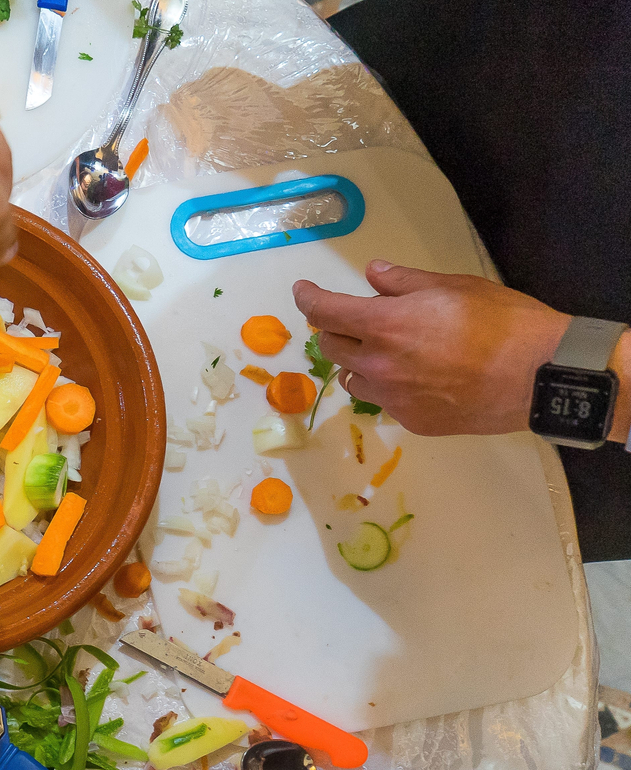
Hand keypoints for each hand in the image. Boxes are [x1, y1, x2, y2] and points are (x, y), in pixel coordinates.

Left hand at [292, 261, 567, 435]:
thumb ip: (404, 282)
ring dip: (358, 360)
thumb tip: (372, 274)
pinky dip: (386, 385)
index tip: (303, 290)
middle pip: (332, 346)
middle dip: (337, 327)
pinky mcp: (411, 421)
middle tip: (358, 317)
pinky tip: (413, 377)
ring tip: (385, 349)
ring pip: (351, 377)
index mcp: (384, 325)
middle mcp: (378, 365)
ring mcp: (393, 398)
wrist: (541, 376)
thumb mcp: (453, 286)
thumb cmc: (503, 322)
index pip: (324, 311)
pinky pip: (382, 401)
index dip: (308, 297)